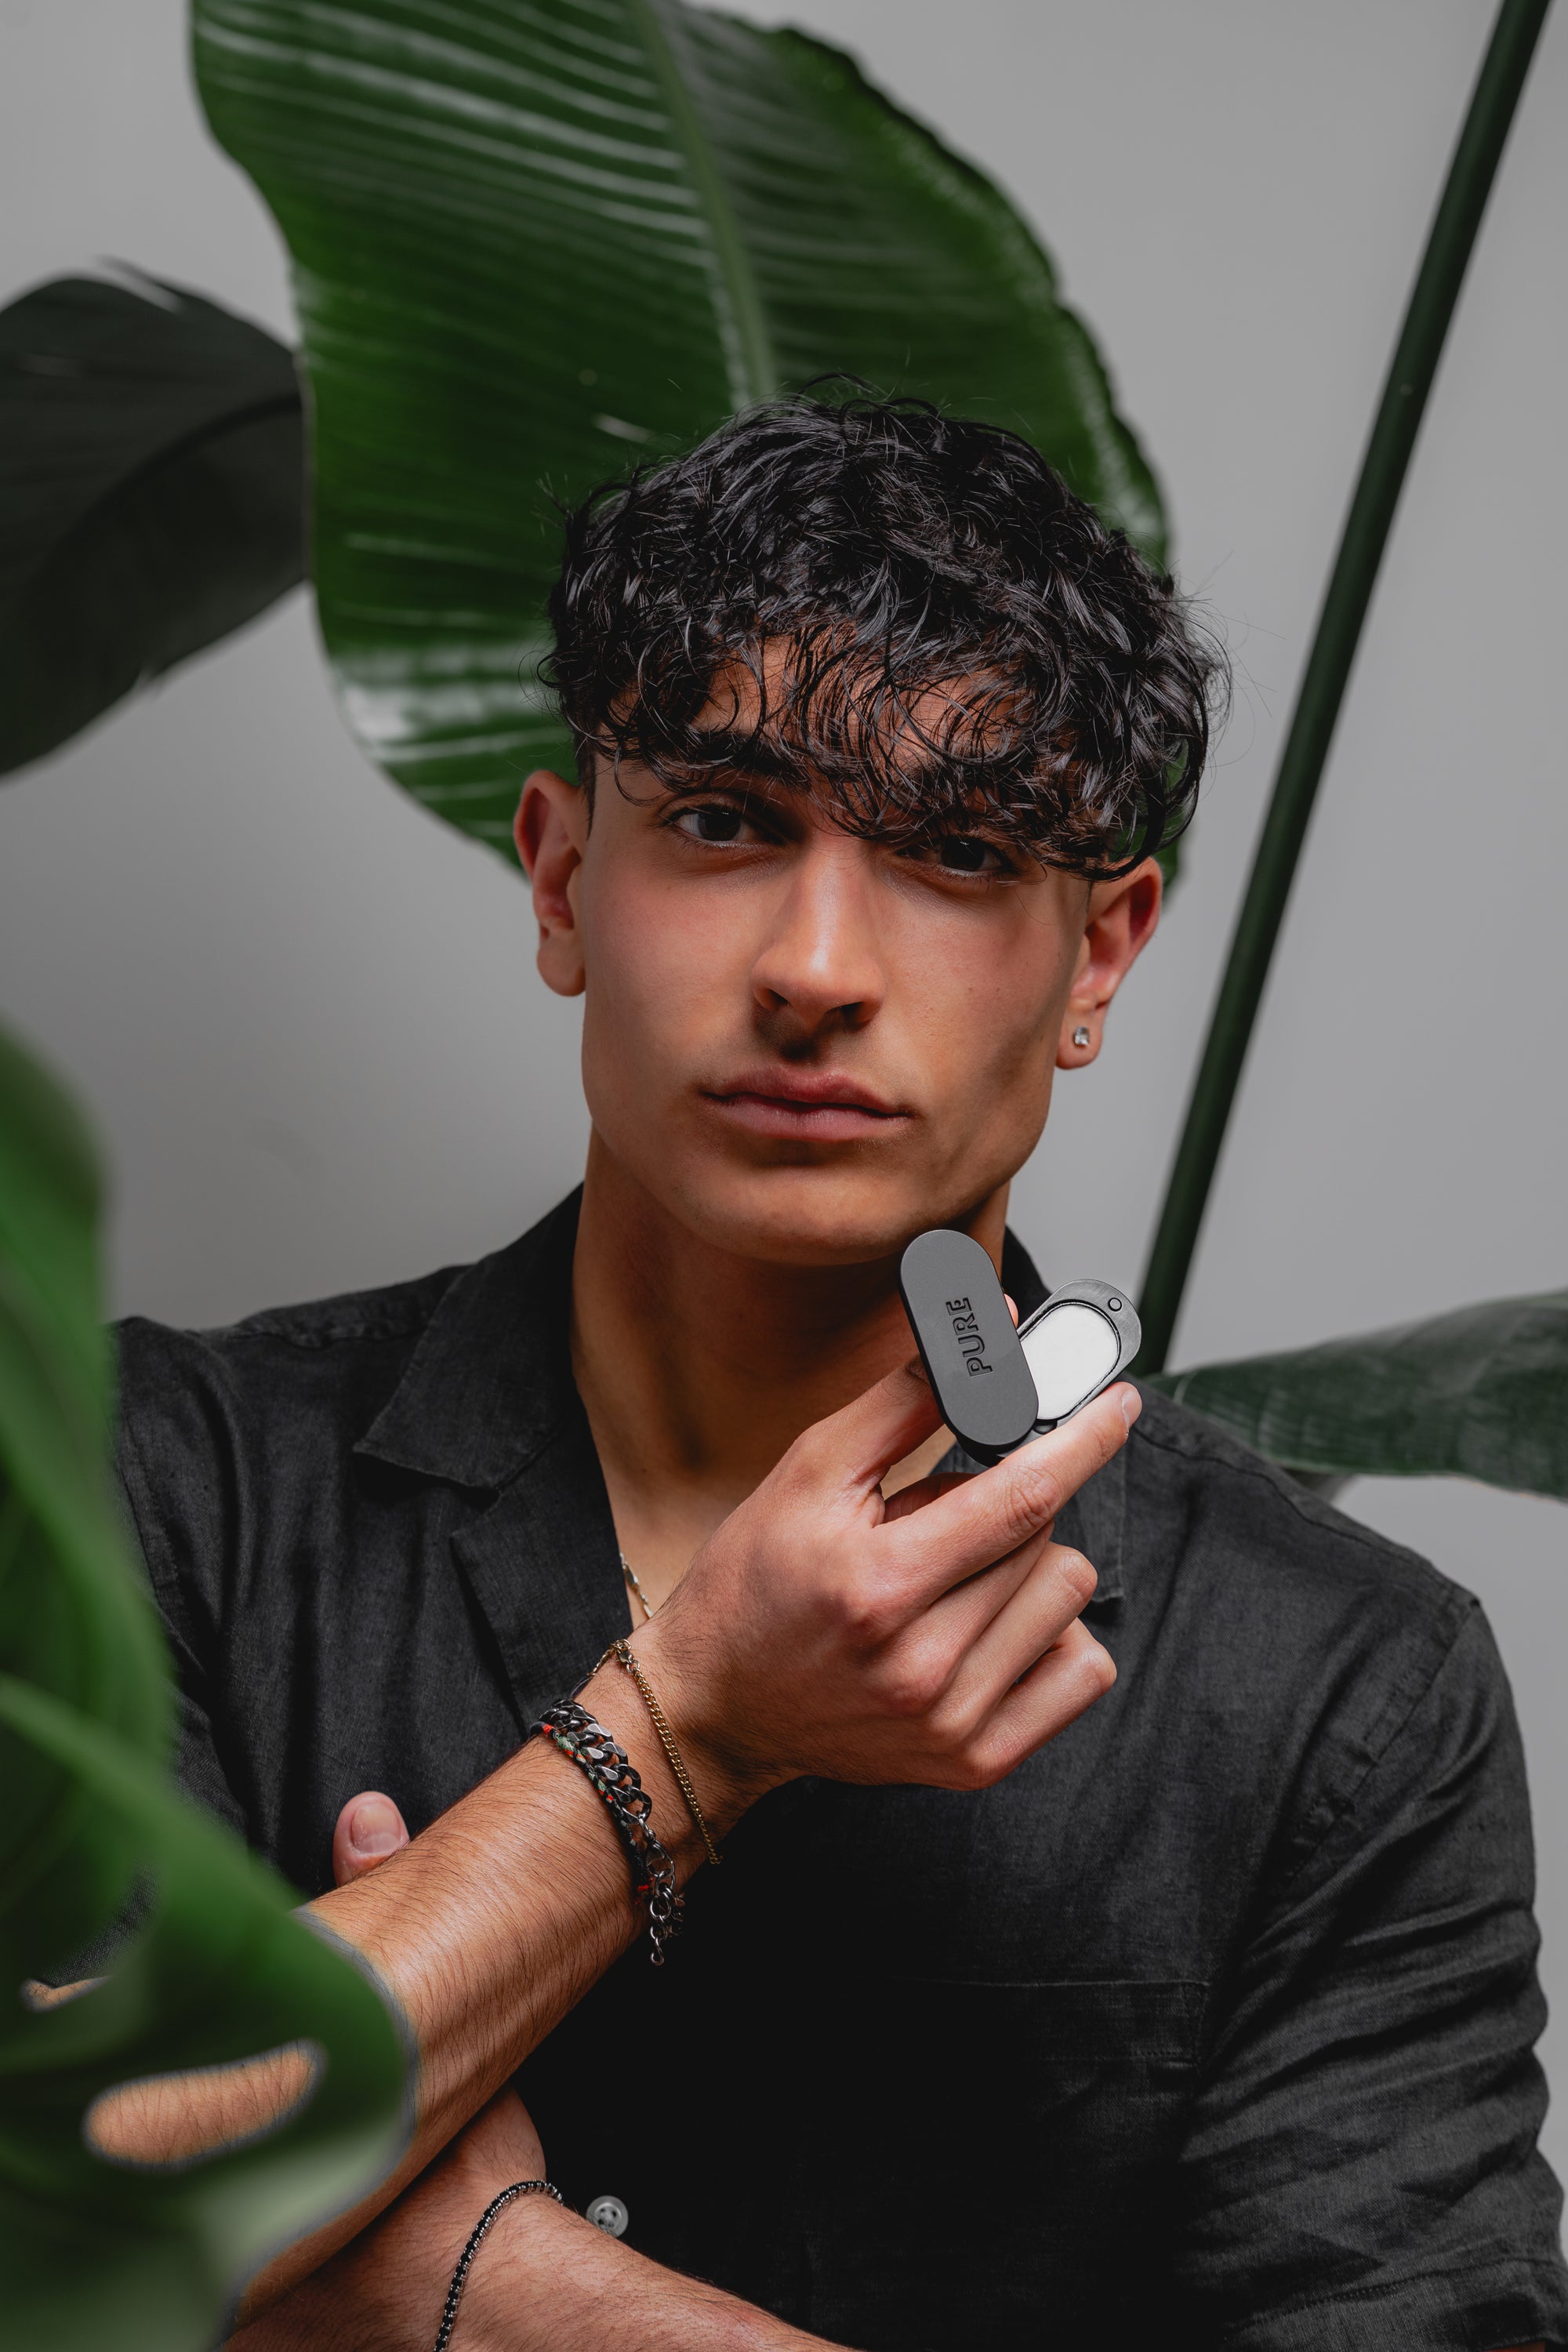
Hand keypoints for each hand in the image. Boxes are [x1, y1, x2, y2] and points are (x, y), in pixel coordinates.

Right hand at [629, 1366, 1136, 1817]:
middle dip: (1009, 1510)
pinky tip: (987, 1630)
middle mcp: (923, 1663)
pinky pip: (1083, 1673)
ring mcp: (954, 1722)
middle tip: (938, 1527)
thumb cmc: (755, 1583)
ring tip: (952, 1582)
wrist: (715, 1706)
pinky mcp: (975, 1762)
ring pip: (1068, 1599)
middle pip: (1047, 1542)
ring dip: (1027, 1572)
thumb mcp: (809, 1473)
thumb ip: (906, 1401)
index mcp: (880, 1584)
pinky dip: (1050, 1637)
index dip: (1083, 1441)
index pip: (1021, 1497)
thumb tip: (993, 1338)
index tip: (1117, 1407)